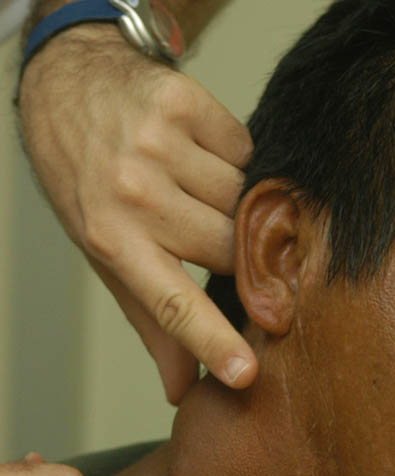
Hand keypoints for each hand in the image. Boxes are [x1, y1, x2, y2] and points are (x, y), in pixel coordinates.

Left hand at [17, 28, 257, 403]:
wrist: (68, 87)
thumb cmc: (89, 183)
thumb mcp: (107, 254)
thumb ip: (152, 320)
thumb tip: (182, 388)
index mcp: (112, 241)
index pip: (172, 304)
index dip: (212, 340)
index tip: (245, 372)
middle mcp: (132, 194)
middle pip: (229, 245)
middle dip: (236, 247)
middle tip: (220, 235)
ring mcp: (155, 146)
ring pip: (243, 194)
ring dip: (234, 195)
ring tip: (195, 182)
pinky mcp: (181, 103)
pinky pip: (243, 146)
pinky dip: (233, 152)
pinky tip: (199, 148)